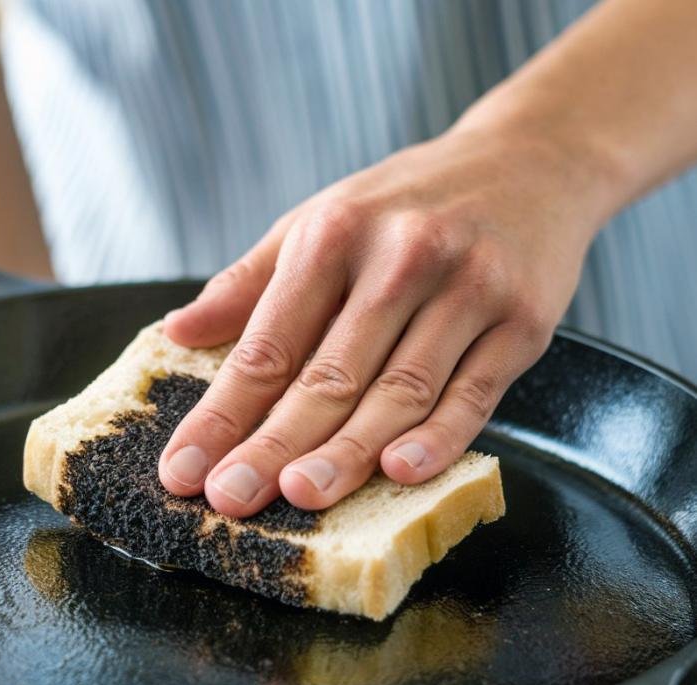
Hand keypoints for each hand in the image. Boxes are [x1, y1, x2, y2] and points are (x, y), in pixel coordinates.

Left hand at [158, 126, 606, 517]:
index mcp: (333, 235)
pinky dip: (439, 438)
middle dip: (273, 446)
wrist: (531, 160)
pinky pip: (474, 394)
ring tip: (300, 497)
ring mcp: (466, 290)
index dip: (221, 414)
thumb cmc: (408, 203)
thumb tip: (177, 331)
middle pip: (327, 376)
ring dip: (348, 453)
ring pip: (398, 392)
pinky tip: (401, 471)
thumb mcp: (320, 220)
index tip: (182, 469)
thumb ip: (248, 282)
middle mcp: (399, 258)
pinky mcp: (521, 321)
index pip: (265, 346)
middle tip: (231, 499)